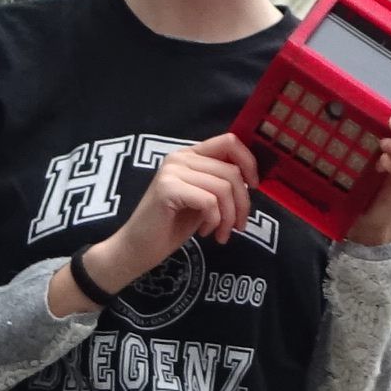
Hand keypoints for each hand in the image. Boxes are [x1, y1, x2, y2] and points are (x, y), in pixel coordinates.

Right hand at [56, 131, 260, 312]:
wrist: (137, 248)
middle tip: (238, 227)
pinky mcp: (167, 188)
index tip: (253, 187)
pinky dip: (214, 220)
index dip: (249, 162)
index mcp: (189, 155)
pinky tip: (205, 232)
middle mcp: (180, 157)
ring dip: (229, 217)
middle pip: (231, 171)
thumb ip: (220, 183)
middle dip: (242, 204)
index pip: (230, 142)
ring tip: (220, 233)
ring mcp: (171, 171)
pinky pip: (209, 201)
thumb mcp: (203, 199)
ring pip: (223, 187)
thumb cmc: (171, 226)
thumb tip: (250, 179)